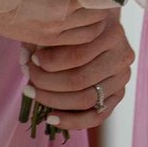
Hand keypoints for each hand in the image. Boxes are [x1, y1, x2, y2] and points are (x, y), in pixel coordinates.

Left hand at [22, 12, 135, 133]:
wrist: (99, 30)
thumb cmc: (77, 26)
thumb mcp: (63, 25)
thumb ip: (44, 39)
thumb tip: (25, 59)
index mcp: (112, 33)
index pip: (77, 55)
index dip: (49, 62)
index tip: (31, 60)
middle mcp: (123, 55)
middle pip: (80, 80)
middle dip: (46, 83)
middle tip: (28, 78)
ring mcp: (123, 77)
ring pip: (86, 99)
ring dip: (53, 101)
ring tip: (32, 93)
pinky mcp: (118, 95)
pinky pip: (96, 117)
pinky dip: (70, 121)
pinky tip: (50, 118)